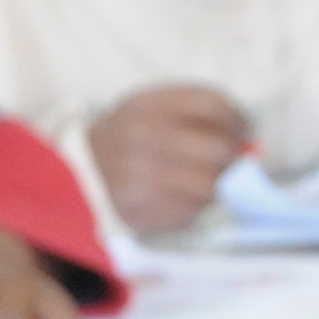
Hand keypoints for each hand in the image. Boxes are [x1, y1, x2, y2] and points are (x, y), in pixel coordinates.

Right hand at [86, 84, 248, 234]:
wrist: (70, 175)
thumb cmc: (123, 139)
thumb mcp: (148, 110)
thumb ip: (196, 114)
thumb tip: (248, 142)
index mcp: (146, 106)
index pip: (213, 105)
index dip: (237, 119)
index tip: (241, 131)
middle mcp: (143, 138)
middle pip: (219, 149)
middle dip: (230, 158)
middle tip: (224, 162)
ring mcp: (140, 177)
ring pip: (209, 186)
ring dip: (213, 186)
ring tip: (201, 182)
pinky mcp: (139, 210)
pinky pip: (189, 212)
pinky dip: (192, 208)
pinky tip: (178, 199)